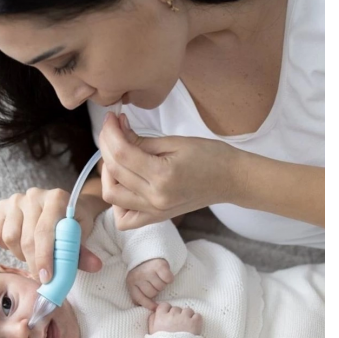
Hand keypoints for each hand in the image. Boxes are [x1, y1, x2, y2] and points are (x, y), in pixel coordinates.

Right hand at [0, 188, 102, 281]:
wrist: (66, 207)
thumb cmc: (75, 222)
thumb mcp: (82, 235)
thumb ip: (82, 252)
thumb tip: (95, 266)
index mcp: (56, 198)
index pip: (44, 232)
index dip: (44, 258)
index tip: (46, 278)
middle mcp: (34, 195)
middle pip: (26, 238)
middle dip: (33, 264)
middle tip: (41, 279)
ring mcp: (16, 199)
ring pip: (9, 238)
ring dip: (21, 256)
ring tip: (35, 257)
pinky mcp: (2, 206)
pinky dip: (7, 248)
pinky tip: (21, 247)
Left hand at [98, 113, 240, 229]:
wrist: (231, 180)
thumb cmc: (209, 156)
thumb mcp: (174, 141)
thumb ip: (141, 140)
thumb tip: (117, 130)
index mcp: (163, 175)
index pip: (122, 153)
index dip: (110, 132)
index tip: (111, 118)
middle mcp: (155, 198)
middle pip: (114, 172)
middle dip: (106, 146)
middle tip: (112, 130)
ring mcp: (154, 211)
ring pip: (112, 196)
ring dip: (107, 173)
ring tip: (116, 156)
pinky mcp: (155, 217)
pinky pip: (124, 218)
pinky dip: (116, 202)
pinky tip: (123, 184)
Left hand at [126, 259, 173, 309]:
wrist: (146, 254)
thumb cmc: (142, 273)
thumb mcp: (135, 283)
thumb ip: (139, 295)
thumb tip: (150, 309)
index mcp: (131, 282)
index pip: (139, 298)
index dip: (147, 304)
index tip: (154, 307)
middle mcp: (139, 276)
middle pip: (152, 293)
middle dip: (155, 291)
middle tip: (154, 283)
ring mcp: (149, 270)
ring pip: (161, 287)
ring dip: (162, 284)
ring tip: (158, 278)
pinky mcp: (159, 265)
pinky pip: (168, 279)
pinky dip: (169, 279)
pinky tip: (164, 275)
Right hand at [148, 302, 202, 335]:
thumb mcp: (151, 333)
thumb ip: (152, 320)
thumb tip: (154, 312)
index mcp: (161, 317)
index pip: (164, 305)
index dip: (167, 310)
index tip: (169, 317)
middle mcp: (172, 315)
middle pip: (176, 308)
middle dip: (177, 315)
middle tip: (178, 325)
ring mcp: (184, 318)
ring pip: (188, 310)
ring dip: (187, 316)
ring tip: (187, 326)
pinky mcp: (194, 323)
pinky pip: (197, 315)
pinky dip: (196, 320)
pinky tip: (193, 327)